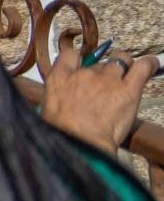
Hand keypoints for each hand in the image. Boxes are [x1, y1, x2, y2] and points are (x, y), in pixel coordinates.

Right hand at [42, 42, 158, 152]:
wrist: (80, 144)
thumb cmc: (62, 134)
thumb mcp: (48, 111)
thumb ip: (59, 99)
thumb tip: (67, 101)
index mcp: (59, 79)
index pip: (70, 55)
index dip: (78, 59)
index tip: (82, 65)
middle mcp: (84, 74)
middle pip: (98, 63)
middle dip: (103, 71)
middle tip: (107, 84)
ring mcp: (107, 80)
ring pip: (121, 60)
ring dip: (125, 65)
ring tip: (130, 73)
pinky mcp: (128, 90)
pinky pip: (142, 67)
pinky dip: (149, 64)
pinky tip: (152, 64)